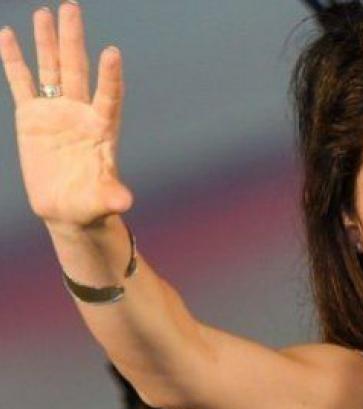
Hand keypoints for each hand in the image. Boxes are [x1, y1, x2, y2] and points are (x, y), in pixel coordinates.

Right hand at [0, 2, 131, 230]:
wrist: (67, 208)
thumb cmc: (90, 205)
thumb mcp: (101, 201)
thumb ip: (112, 197)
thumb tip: (124, 203)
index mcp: (102, 128)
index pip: (108, 96)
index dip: (109, 76)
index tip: (112, 52)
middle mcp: (81, 113)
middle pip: (78, 70)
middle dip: (74, 40)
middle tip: (72, 8)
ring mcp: (56, 112)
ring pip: (51, 69)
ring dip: (48, 42)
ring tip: (47, 12)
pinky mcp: (31, 118)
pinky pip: (22, 83)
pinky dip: (15, 61)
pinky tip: (9, 35)